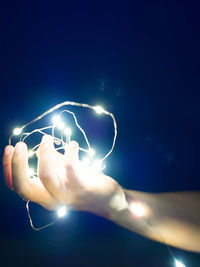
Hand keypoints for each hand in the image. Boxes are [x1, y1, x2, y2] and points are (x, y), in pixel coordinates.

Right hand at [2, 136, 123, 214]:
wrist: (108, 199)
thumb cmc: (84, 183)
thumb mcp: (63, 173)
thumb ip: (52, 162)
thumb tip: (40, 148)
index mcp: (44, 195)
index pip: (18, 186)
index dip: (9, 168)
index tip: (9, 148)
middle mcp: (51, 200)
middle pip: (24, 187)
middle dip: (18, 164)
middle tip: (19, 145)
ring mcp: (67, 197)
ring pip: (46, 177)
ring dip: (44, 154)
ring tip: (46, 139)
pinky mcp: (82, 190)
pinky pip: (71, 169)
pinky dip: (69, 153)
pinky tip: (72, 144)